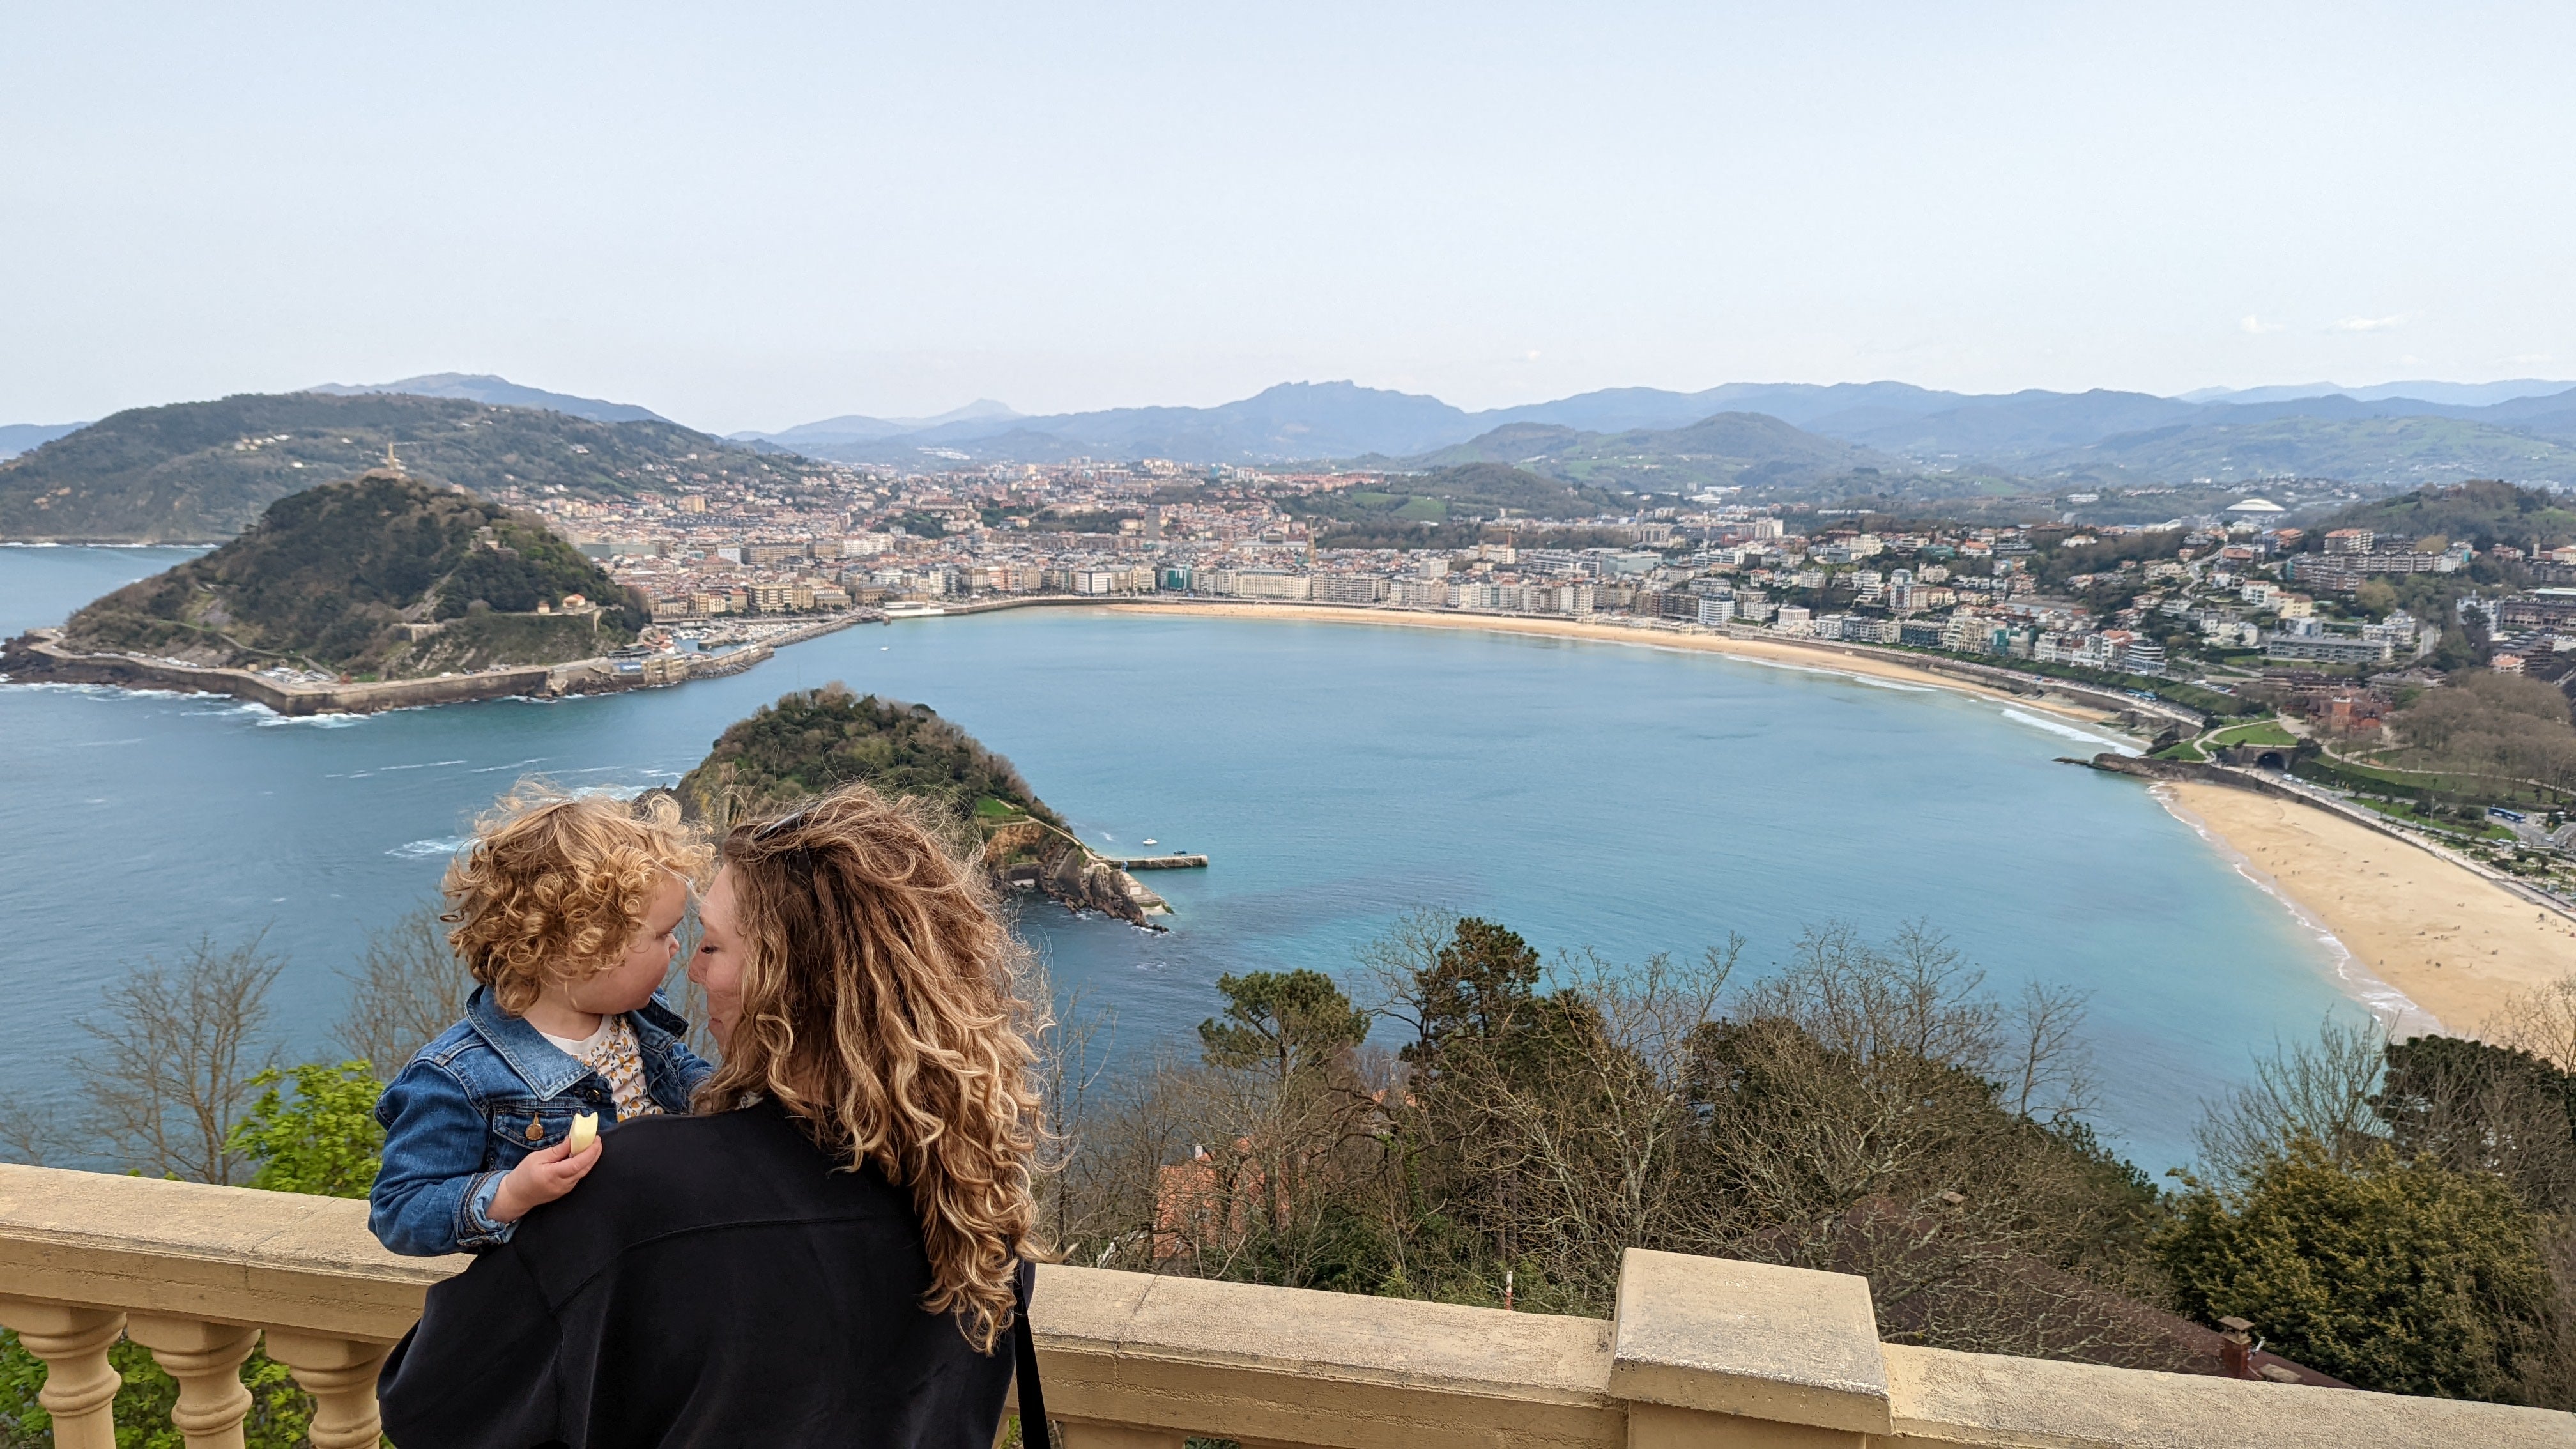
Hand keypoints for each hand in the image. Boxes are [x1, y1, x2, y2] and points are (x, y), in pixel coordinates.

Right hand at [487, 1135, 601, 1223]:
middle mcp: (562, 1184)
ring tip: (591, 1145)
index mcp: (553, 1175)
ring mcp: (565, 1189)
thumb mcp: (536, 1158)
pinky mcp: (565, 1190)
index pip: (577, 1164)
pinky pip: (578, 1177)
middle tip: (596, 1139)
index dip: (590, 1152)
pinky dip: (583, 1165)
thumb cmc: (523, 1175)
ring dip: (590, 1159)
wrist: (516, 1196)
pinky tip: (582, 1156)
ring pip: (583, 1173)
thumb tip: (571, 1141)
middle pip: (585, 1168)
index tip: (595, 1139)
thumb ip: (556, 1151)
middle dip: (594, 1153)